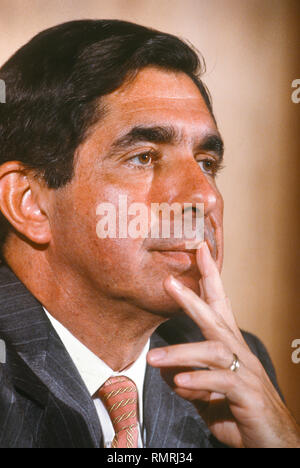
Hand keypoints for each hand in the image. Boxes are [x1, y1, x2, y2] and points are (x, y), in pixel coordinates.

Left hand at [147, 242, 299, 447]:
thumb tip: (165, 373)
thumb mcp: (205, 394)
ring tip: (153, 359)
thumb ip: (186, 380)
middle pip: (215, 317)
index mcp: (229, 345)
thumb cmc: (238, 411)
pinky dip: (199, 380)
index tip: (201, 251)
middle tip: (169, 282)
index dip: (210, 277)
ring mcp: (245, 370)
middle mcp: (238, 351)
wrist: (273, 441)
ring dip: (181, 353)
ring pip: (212, 351)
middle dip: (192, 297)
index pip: (219, 304)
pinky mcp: (248, 393)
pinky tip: (179, 382)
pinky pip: (220, 382)